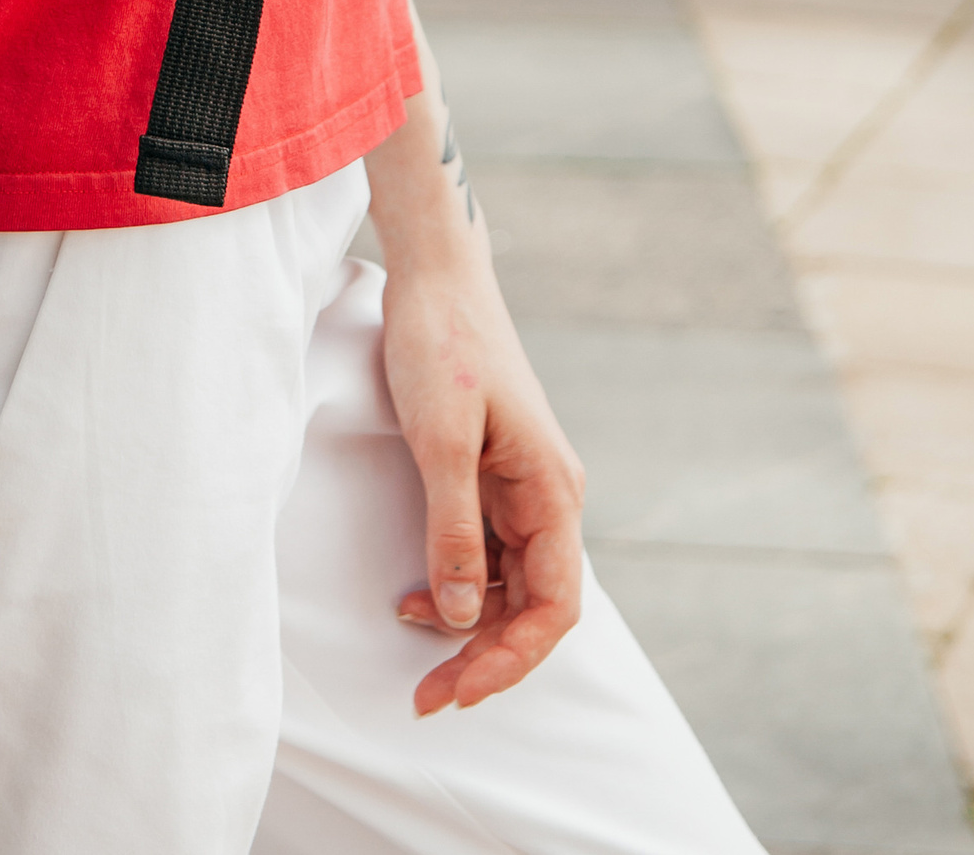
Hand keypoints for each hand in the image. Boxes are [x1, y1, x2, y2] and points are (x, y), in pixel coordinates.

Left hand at [377, 248, 584, 714]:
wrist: (435, 276)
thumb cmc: (443, 345)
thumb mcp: (442, 440)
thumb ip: (455, 529)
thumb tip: (465, 615)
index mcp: (553, 491)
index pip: (554, 606)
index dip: (512, 658)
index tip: (460, 689)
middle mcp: (548, 498)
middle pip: (532, 606)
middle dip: (486, 657)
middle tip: (429, 697)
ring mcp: (521, 489)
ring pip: (510, 586)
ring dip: (472, 628)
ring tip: (420, 659)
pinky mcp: (491, 477)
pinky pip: (487, 553)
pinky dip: (459, 585)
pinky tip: (420, 599)